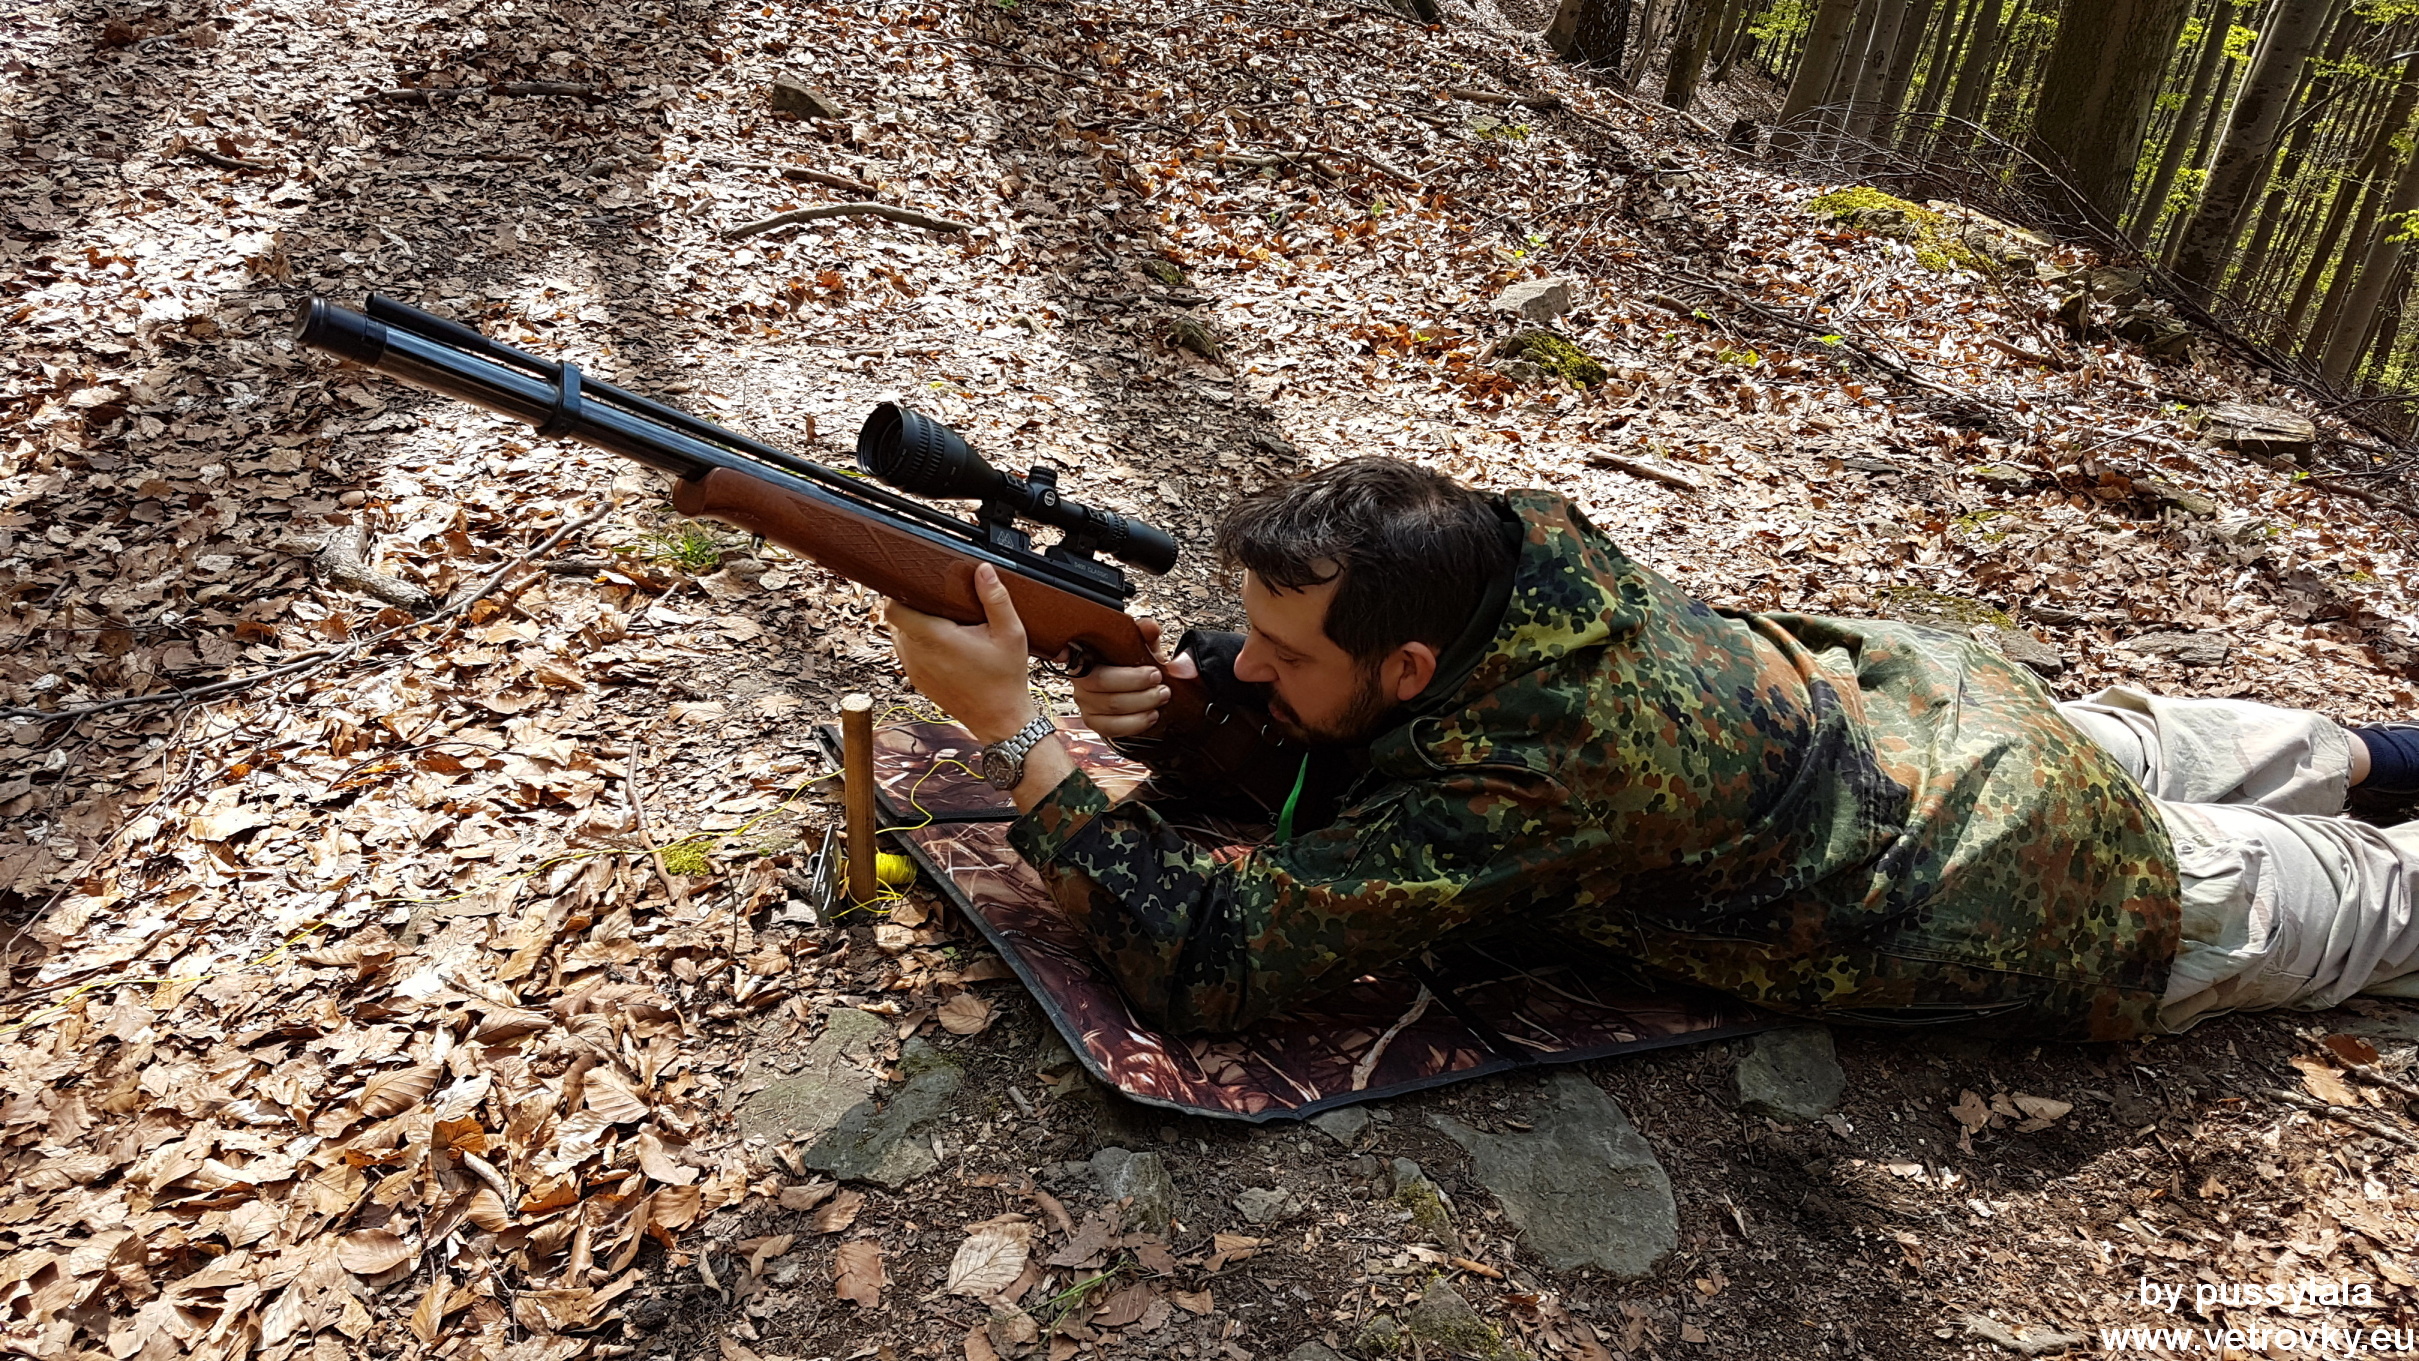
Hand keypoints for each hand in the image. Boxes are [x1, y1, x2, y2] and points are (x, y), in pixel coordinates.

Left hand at [884, 564, 1039, 744]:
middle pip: (895, 619)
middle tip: (937, 598)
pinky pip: (905, 651)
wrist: (1000, 720)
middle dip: (912, 605)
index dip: (900, 591)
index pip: (894, 609)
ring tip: (941, 618)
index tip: (918, 583)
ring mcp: (914, 669)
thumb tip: (983, 569)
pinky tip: (941, 639)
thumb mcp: (1010, 633)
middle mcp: (918, 655)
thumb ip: (995, 598)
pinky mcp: (917, 679)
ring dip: (913, 624)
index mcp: (936, 639)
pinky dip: (916, 641)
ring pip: (898, 635)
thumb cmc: (1005, 679)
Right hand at [1071, 617, 1197, 740]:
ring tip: (1162, 696)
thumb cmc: (1134, 666)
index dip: (1101, 662)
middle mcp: (1081, 680)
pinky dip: (1135, 723)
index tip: (1148, 670)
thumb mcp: (1142, 646)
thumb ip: (1146, 635)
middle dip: (1137, 683)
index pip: (1089, 657)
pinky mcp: (1094, 723)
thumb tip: (1150, 627)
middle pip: (1103, 683)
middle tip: (1161, 682)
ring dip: (1142, 703)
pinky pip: (1111, 728)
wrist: (1135, 691)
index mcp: (1088, 656)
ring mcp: (1085, 703)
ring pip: (1111, 706)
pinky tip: (1151, 715)